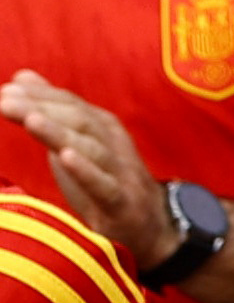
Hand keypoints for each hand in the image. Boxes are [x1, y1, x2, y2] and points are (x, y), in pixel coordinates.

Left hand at [0, 76, 165, 267]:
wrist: (151, 224)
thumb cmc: (105, 179)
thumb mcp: (77, 140)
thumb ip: (52, 110)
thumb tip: (22, 77)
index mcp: (102, 128)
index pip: (70, 105)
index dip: (40, 96)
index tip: (6, 90)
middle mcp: (113, 144)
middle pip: (79, 120)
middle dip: (42, 109)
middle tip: (5, 101)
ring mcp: (120, 172)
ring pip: (90, 148)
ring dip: (59, 133)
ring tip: (30, 120)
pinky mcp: (121, 203)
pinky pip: (104, 184)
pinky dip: (86, 170)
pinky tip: (65, 157)